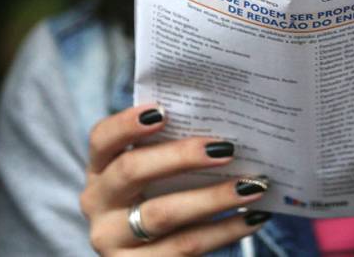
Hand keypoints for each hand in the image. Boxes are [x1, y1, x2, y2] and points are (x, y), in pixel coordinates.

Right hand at [79, 105, 270, 254]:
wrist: (153, 254)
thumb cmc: (163, 195)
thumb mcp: (158, 172)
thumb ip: (176, 148)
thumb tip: (229, 125)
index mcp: (101, 168)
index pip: (102, 138)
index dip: (127, 123)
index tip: (162, 112)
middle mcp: (98, 202)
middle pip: (131, 171)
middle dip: (181, 156)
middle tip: (227, 148)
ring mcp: (112, 239)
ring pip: (163, 214)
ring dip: (214, 198)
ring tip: (253, 186)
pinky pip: (185, 246)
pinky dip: (225, 230)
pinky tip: (254, 217)